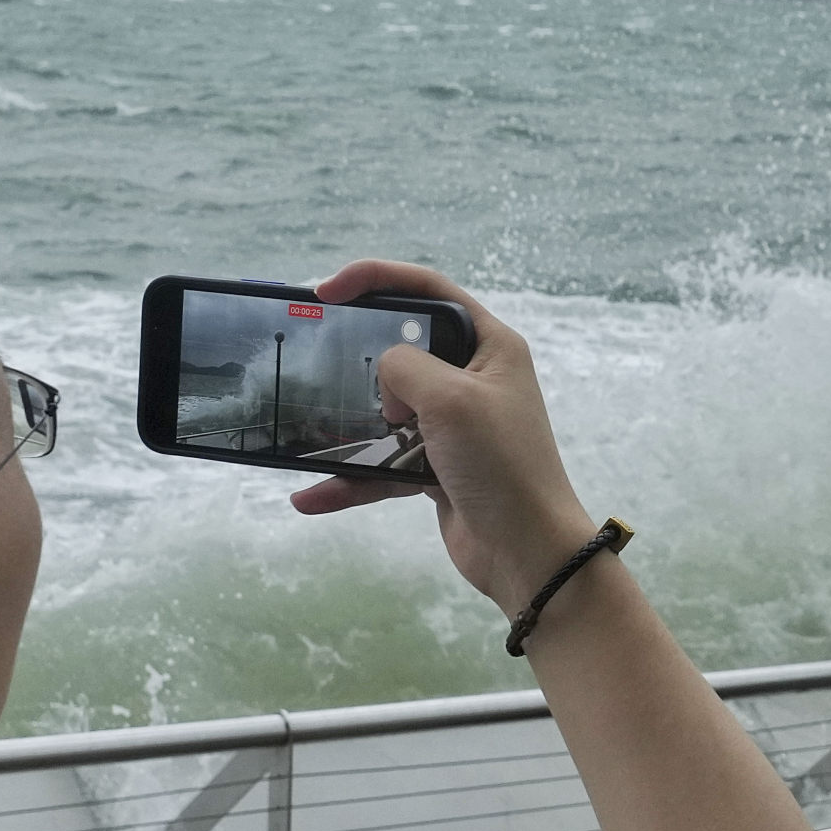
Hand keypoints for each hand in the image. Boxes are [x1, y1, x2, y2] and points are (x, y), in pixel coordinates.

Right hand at [287, 262, 596, 611]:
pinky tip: (310, 497)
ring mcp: (453, 426)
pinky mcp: (437, 468)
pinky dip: (350, 479)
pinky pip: (383, 464)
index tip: (325, 289)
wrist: (527, 552)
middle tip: (315, 357)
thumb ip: (406, 366)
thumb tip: (388, 376)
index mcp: (490, 346)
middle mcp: (473, 379)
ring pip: (386, 411)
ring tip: (302, 429)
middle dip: (359, 356)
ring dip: (348, 425)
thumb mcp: (451, 399)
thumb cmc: (500, 464)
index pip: (429, 290)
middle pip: (403, 349)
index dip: (377, 278)